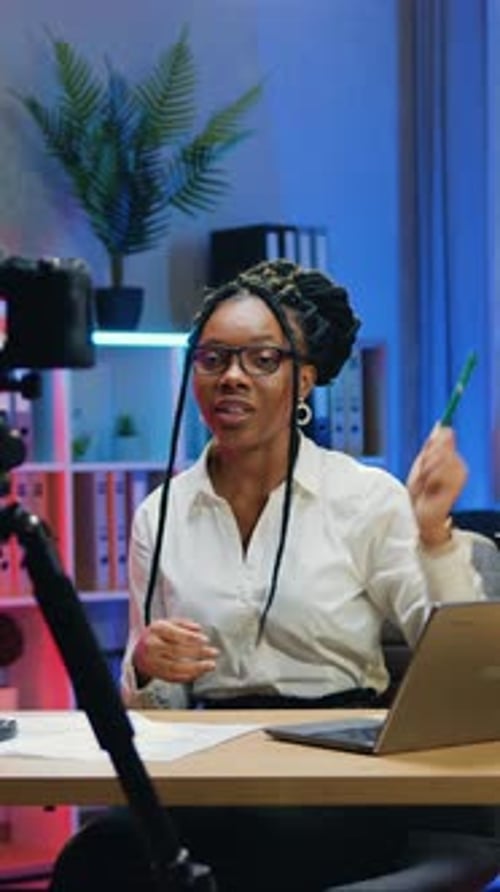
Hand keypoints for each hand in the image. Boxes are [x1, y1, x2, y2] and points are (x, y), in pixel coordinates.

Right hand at [133, 617, 218, 684]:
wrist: (139, 651)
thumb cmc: (158, 634)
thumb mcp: (169, 622)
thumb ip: (184, 623)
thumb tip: (198, 629)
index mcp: (157, 629)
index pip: (175, 634)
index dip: (191, 638)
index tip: (206, 640)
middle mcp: (152, 645)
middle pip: (176, 651)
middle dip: (198, 653)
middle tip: (213, 653)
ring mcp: (153, 661)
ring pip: (175, 667)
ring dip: (196, 668)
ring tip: (210, 665)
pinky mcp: (156, 673)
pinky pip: (174, 677)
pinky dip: (189, 676)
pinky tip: (200, 672)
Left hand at [406, 425, 466, 546]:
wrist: (421, 514)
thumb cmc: (421, 491)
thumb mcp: (422, 464)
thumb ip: (431, 445)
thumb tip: (439, 424)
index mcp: (451, 457)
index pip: (446, 435)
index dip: (432, 443)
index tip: (424, 454)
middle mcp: (459, 463)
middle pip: (442, 444)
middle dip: (426, 458)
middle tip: (421, 474)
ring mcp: (460, 473)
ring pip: (439, 457)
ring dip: (425, 471)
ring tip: (424, 484)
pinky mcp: (457, 483)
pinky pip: (439, 471)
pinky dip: (429, 480)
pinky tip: (429, 489)